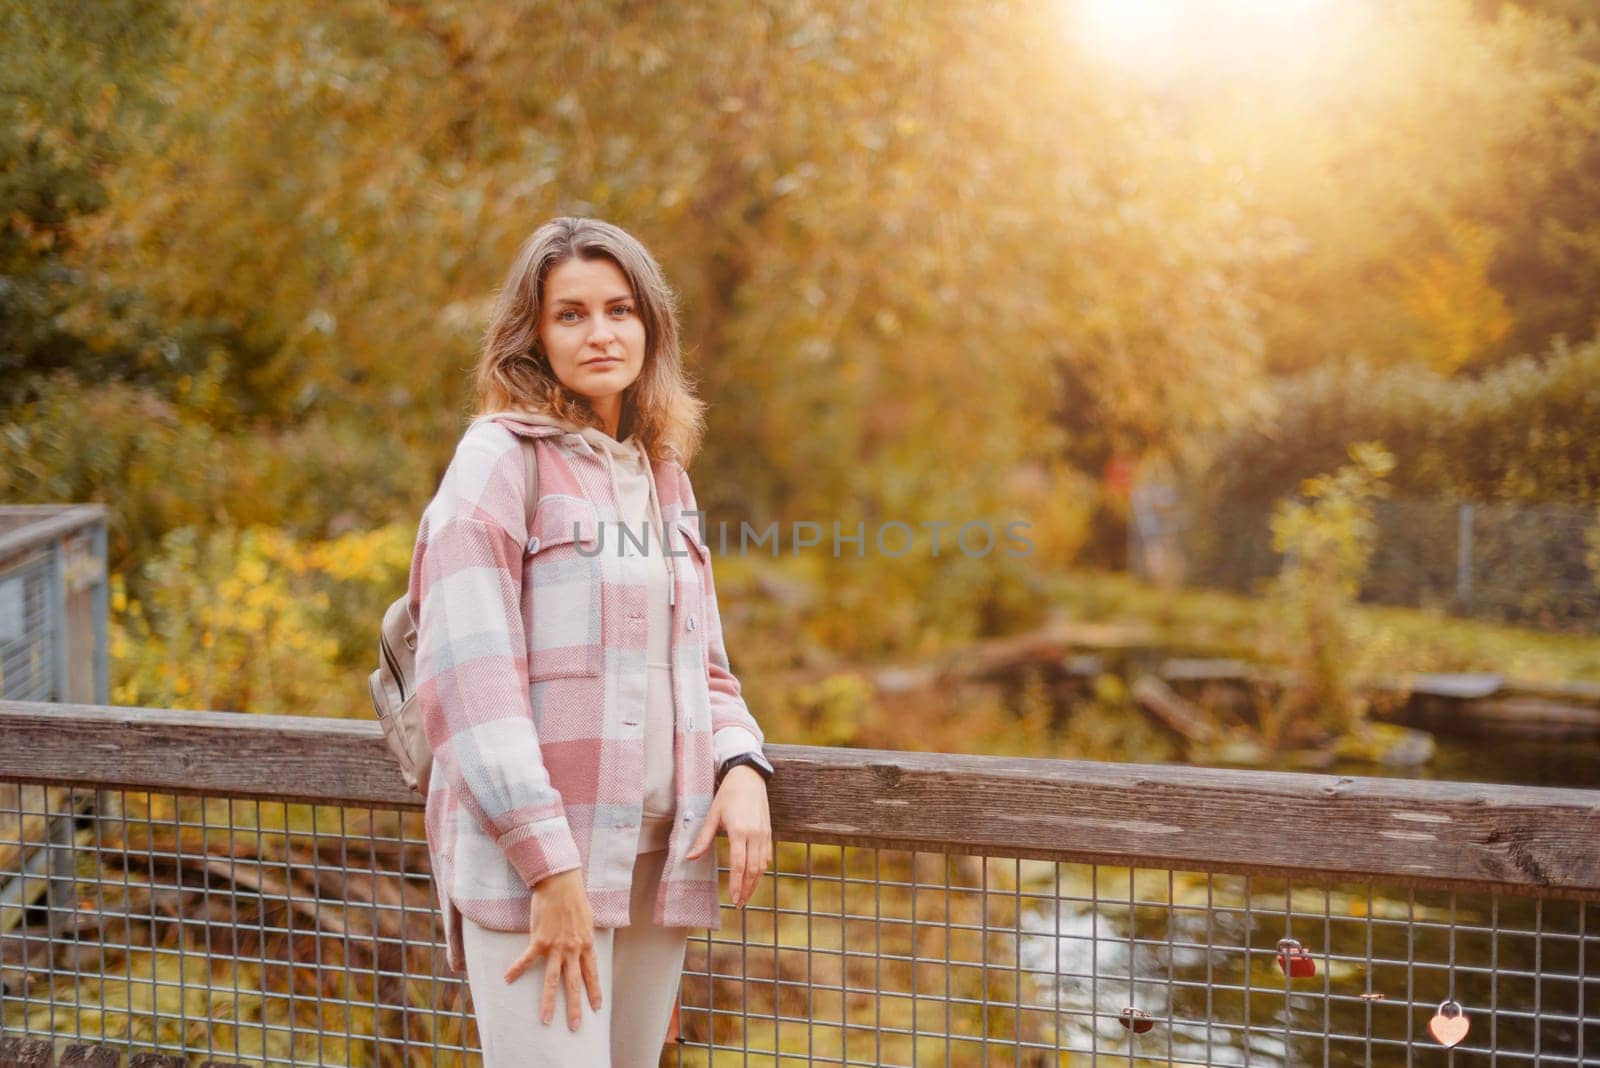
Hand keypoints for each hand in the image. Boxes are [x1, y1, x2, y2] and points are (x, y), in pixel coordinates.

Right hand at [503, 868, 601, 1029]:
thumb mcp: (588, 920)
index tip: (596, 1008)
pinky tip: (507, 979)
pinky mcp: (539, 940)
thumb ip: (585, 937)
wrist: (560, 883)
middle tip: (574, 1026)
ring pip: (552, 980)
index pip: (592, 974)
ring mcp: (556, 946)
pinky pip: (527, 959)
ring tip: (545, 1019)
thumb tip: (585, 947)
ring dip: (548, 1001)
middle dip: (574, 1007)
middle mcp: (572, 949)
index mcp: (586, 944)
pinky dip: (517, 969)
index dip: (594, 991)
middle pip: (574, 984)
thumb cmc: (575, 899)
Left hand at [685, 764, 770, 906]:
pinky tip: (754, 877)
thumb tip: (689, 858)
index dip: (736, 884)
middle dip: (746, 889)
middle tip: (739, 903)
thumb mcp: (712, 815)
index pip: (739, 865)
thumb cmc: (728, 795)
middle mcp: (755, 835)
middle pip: (753, 870)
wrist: (749, 777)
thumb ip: (703, 838)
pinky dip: (761, 870)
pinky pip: (767, 856)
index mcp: (739, 831)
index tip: (733, 899)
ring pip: (762, 866)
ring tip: (745, 895)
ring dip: (755, 883)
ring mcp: (764, 834)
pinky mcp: (768, 832)